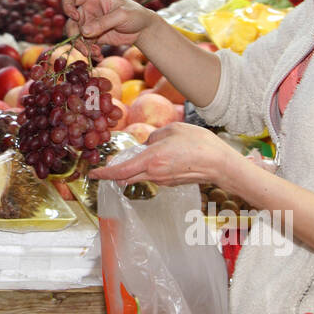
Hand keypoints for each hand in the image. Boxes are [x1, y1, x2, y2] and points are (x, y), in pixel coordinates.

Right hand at [62, 0, 156, 47]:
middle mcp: (88, 9)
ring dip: (82, 47)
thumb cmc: (135, 14)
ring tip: (95, 53)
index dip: (67, 7)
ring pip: (76, 36)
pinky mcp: (93, 36)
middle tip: (85, 48)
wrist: (143, 29)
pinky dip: (89, 52)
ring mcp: (90, 23)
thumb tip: (84, 32)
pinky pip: (85, 45)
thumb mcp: (122, 15)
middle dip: (75, 36)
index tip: (75, 17)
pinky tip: (98, 55)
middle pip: (71, 22)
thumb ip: (103, 22)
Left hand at [90, 122, 243, 187]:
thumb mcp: (172, 130)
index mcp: (151, 159)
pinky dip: (147, 169)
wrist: (220, 164)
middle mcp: (154, 174)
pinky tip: (156, 158)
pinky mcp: (171, 183)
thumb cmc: (199, 143)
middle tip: (105, 165)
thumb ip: (154, 136)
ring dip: (132, 169)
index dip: (104, 173)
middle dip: (113, 172)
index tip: (93, 173)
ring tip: (136, 155)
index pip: (120, 171)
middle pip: (125, 177)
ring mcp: (163, 181)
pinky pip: (152, 176)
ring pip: (139, 176)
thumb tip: (145, 144)